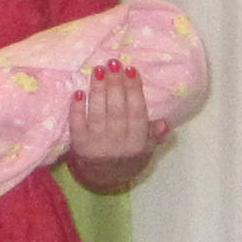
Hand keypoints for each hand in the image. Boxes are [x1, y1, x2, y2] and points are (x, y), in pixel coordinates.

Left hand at [66, 61, 169, 193]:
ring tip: (98, 70)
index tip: (131, 70)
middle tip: (112, 62)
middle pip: (117, 110)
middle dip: (115, 85)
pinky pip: (77, 124)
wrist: (103, 179)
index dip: (134, 91)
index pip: (137, 113)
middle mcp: (117, 142)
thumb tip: (165, 123)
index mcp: (137, 142)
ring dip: (98, 90)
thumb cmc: (128, 157)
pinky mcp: (79, 144)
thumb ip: (155, 135)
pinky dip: (77, 109)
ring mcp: (97, 143)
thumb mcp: (147, 150)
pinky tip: (78, 92)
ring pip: (98, 113)